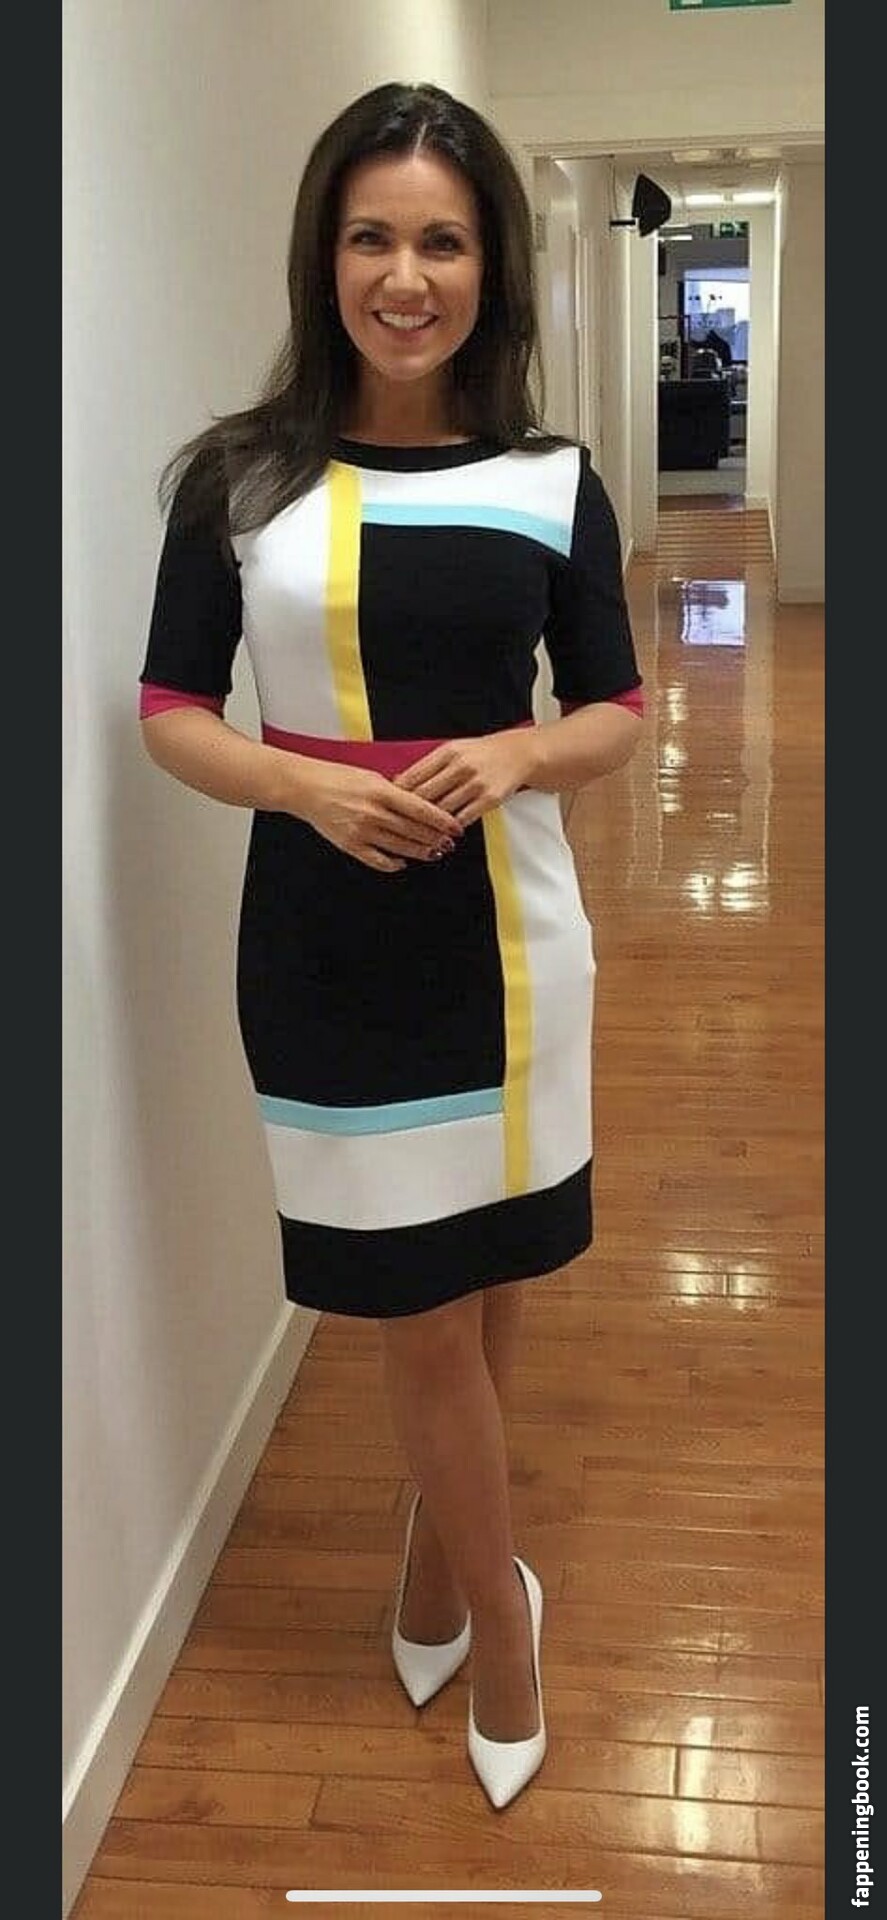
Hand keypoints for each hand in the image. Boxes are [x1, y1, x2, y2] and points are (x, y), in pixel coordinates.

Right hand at [293, 759, 461, 873]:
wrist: (305, 787)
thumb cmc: (337, 777)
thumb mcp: (371, 775)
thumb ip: (395, 791)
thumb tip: (420, 805)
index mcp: (380, 791)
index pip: (421, 809)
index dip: (442, 821)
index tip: (455, 827)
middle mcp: (373, 812)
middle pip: (414, 831)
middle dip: (435, 838)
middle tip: (449, 843)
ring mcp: (361, 831)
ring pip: (400, 847)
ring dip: (420, 852)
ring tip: (434, 853)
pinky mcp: (350, 845)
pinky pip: (377, 860)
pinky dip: (393, 863)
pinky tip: (403, 862)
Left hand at [393, 729, 537, 827]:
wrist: (518, 754)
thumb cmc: (481, 753)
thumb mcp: (454, 750)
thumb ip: (429, 765)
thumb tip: (399, 782)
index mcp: (447, 752)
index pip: (414, 776)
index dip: (397, 794)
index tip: (389, 806)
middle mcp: (461, 766)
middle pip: (425, 795)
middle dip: (409, 812)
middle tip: (399, 825)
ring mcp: (475, 783)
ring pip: (443, 810)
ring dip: (429, 824)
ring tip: (418, 834)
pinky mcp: (489, 799)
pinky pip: (463, 818)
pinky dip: (450, 828)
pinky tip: (443, 834)